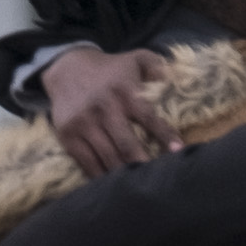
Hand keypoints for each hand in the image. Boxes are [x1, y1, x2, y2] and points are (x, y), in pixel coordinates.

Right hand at [41, 45, 166, 178]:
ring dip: (123, 175)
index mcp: (124, 92)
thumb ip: (158, 66)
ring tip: (138, 187)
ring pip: (107, 158)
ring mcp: (83, 124)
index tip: (178, 152)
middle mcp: (103, 109)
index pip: (149, 118)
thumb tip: (174, 81)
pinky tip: (113, 184)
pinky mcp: (68, 136)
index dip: (165, 136)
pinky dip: (100, 176)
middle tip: (157, 179)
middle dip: (143, 164)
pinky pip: (86, 163)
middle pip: (126, 145)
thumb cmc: (111, 69)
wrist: (66, 69)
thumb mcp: (137, 58)